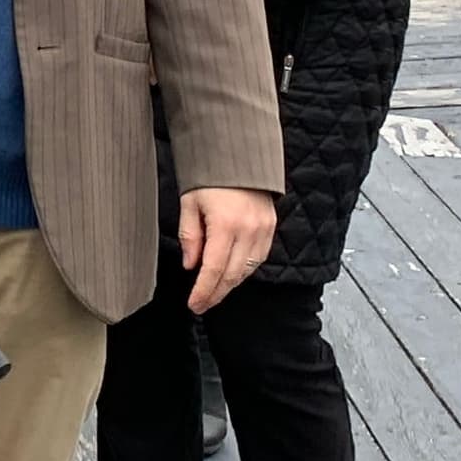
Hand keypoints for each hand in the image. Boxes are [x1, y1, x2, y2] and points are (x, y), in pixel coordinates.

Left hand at [180, 187, 278, 312]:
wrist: (239, 155)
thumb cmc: (210, 176)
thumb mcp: (189, 204)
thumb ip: (190, 237)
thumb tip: (191, 265)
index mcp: (225, 224)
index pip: (214, 269)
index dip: (204, 291)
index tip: (194, 304)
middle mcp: (249, 229)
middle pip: (233, 275)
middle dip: (216, 293)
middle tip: (201, 304)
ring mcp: (263, 229)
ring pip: (248, 270)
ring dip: (230, 284)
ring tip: (213, 292)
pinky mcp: (271, 227)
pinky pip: (259, 258)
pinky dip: (245, 270)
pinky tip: (232, 274)